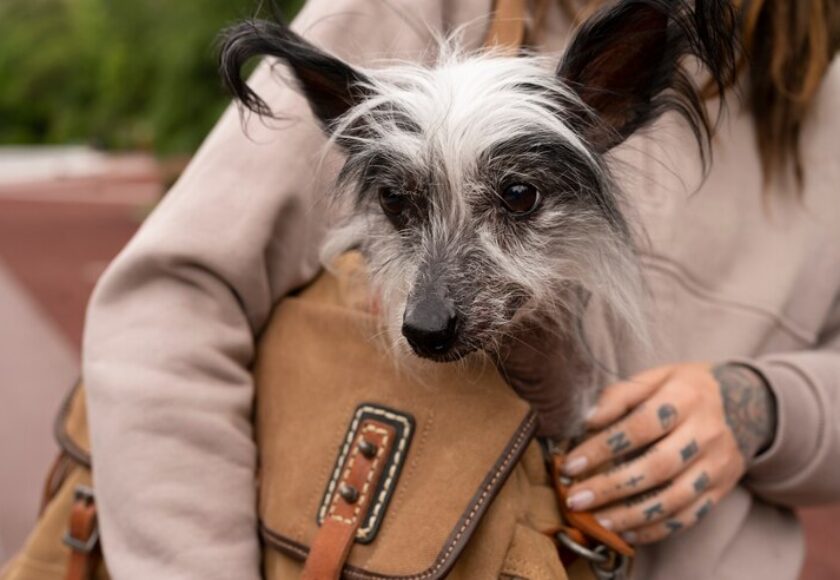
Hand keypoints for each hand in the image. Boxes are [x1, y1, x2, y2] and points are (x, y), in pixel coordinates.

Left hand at [561, 362, 776, 544]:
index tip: (571, 463)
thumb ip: (620, 394)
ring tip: (596, 520)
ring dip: (631, 515)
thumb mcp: (656, 376)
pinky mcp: (721, 490)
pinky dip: (656, 529)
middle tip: (575, 498)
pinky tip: (627, 533)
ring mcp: (717, 464)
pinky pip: (689, 517)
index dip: (604, 446)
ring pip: (674, 499)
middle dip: (611, 487)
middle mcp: (706, 432)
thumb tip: (587, 419)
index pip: (642, 425)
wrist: (747, 403)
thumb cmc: (685, 388)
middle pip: (657, 467)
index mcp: (686, 397)